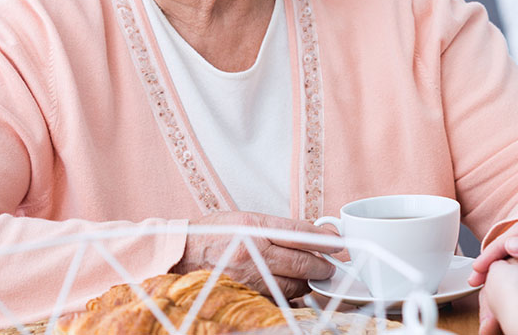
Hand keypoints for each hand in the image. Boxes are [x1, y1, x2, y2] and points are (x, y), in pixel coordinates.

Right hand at [173, 211, 339, 297]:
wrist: (179, 257)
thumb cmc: (212, 236)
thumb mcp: (245, 220)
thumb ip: (278, 228)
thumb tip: (312, 234)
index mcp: (254, 228)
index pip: (300, 234)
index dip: (325, 240)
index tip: (338, 243)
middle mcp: (252, 253)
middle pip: (302, 262)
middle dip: (322, 265)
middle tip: (329, 265)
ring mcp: (248, 278)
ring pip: (293, 284)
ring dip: (306, 281)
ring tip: (309, 275)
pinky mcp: (245, 296)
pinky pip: (277, 298)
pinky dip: (288, 294)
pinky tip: (290, 287)